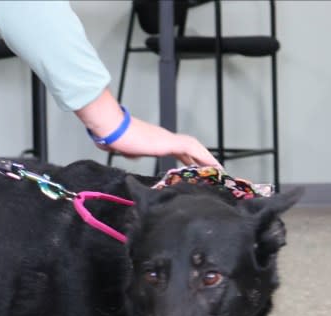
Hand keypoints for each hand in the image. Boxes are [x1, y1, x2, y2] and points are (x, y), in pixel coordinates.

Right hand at [77, 89, 220, 167]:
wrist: (113, 130)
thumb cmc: (116, 138)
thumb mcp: (126, 149)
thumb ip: (132, 152)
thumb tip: (132, 153)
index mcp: (157, 141)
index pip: (178, 151)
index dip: (189, 159)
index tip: (196, 168)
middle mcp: (165, 138)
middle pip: (190, 149)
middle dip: (202, 159)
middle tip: (214, 170)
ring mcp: (168, 139)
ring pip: (195, 148)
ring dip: (207, 158)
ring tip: (218, 170)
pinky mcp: (169, 143)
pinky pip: (193, 150)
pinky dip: (204, 158)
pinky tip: (212, 166)